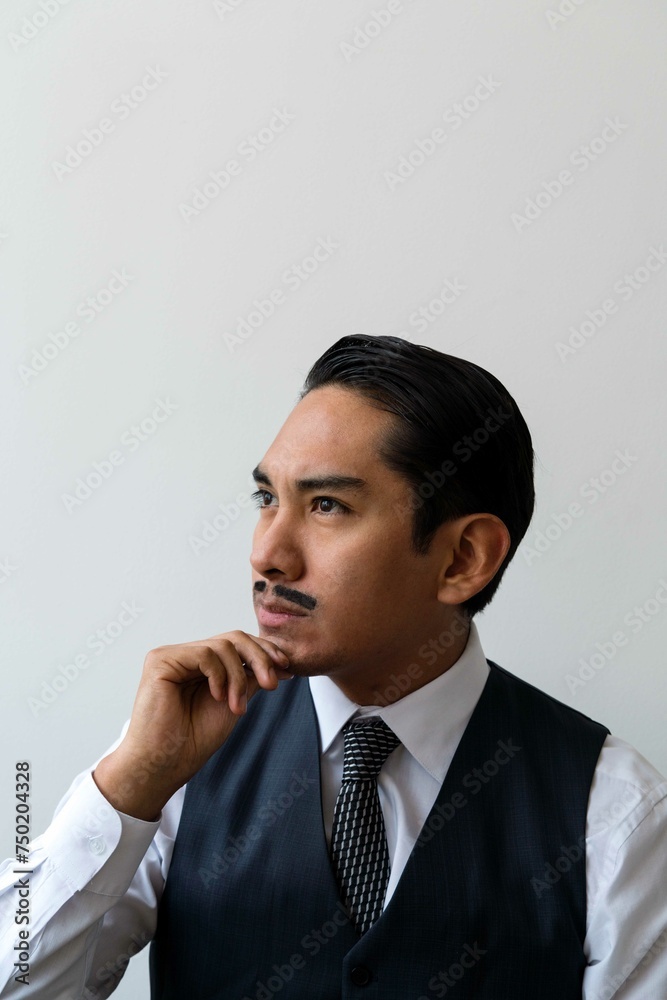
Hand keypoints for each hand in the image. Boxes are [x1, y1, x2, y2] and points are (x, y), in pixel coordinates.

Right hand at [92, 630, 291, 819]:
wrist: (165, 764)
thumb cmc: (192, 740)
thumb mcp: (234, 703)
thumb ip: (250, 679)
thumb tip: (279, 663)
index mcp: (203, 665)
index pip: (238, 645)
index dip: (264, 652)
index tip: (287, 670)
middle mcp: (187, 656)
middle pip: (233, 639)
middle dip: (260, 658)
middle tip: (273, 683)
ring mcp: (173, 656)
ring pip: (222, 646)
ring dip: (239, 676)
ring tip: (238, 707)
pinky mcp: (160, 660)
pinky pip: (204, 653)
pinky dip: (219, 675)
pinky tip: (218, 697)